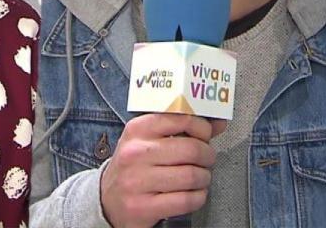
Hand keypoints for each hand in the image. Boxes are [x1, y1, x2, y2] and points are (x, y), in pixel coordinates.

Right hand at [100, 114, 225, 227]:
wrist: (108, 200)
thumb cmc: (134, 167)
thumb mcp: (147, 141)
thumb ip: (181, 130)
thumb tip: (218, 122)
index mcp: (136, 130)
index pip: (180, 119)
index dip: (202, 127)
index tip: (205, 134)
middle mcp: (135, 153)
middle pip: (192, 149)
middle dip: (208, 156)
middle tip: (206, 159)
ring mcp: (137, 181)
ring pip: (192, 176)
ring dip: (204, 178)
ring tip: (198, 178)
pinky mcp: (144, 206)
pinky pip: (187, 200)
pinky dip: (198, 197)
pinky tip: (192, 193)